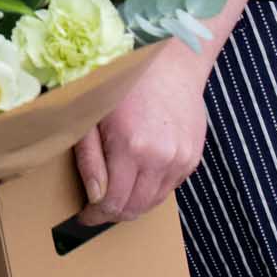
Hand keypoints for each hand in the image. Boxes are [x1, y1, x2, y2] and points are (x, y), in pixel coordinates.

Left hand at [73, 50, 208, 225]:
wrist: (172, 61)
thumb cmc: (126, 82)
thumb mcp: (94, 114)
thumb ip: (90, 158)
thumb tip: (94, 197)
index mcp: (131, 147)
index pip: (113, 203)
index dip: (95, 216)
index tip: (84, 216)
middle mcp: (160, 158)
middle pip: (135, 209)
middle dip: (113, 214)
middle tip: (97, 207)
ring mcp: (181, 159)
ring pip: (154, 202)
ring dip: (133, 204)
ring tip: (117, 192)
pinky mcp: (192, 157)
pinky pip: (170, 187)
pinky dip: (152, 188)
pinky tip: (140, 172)